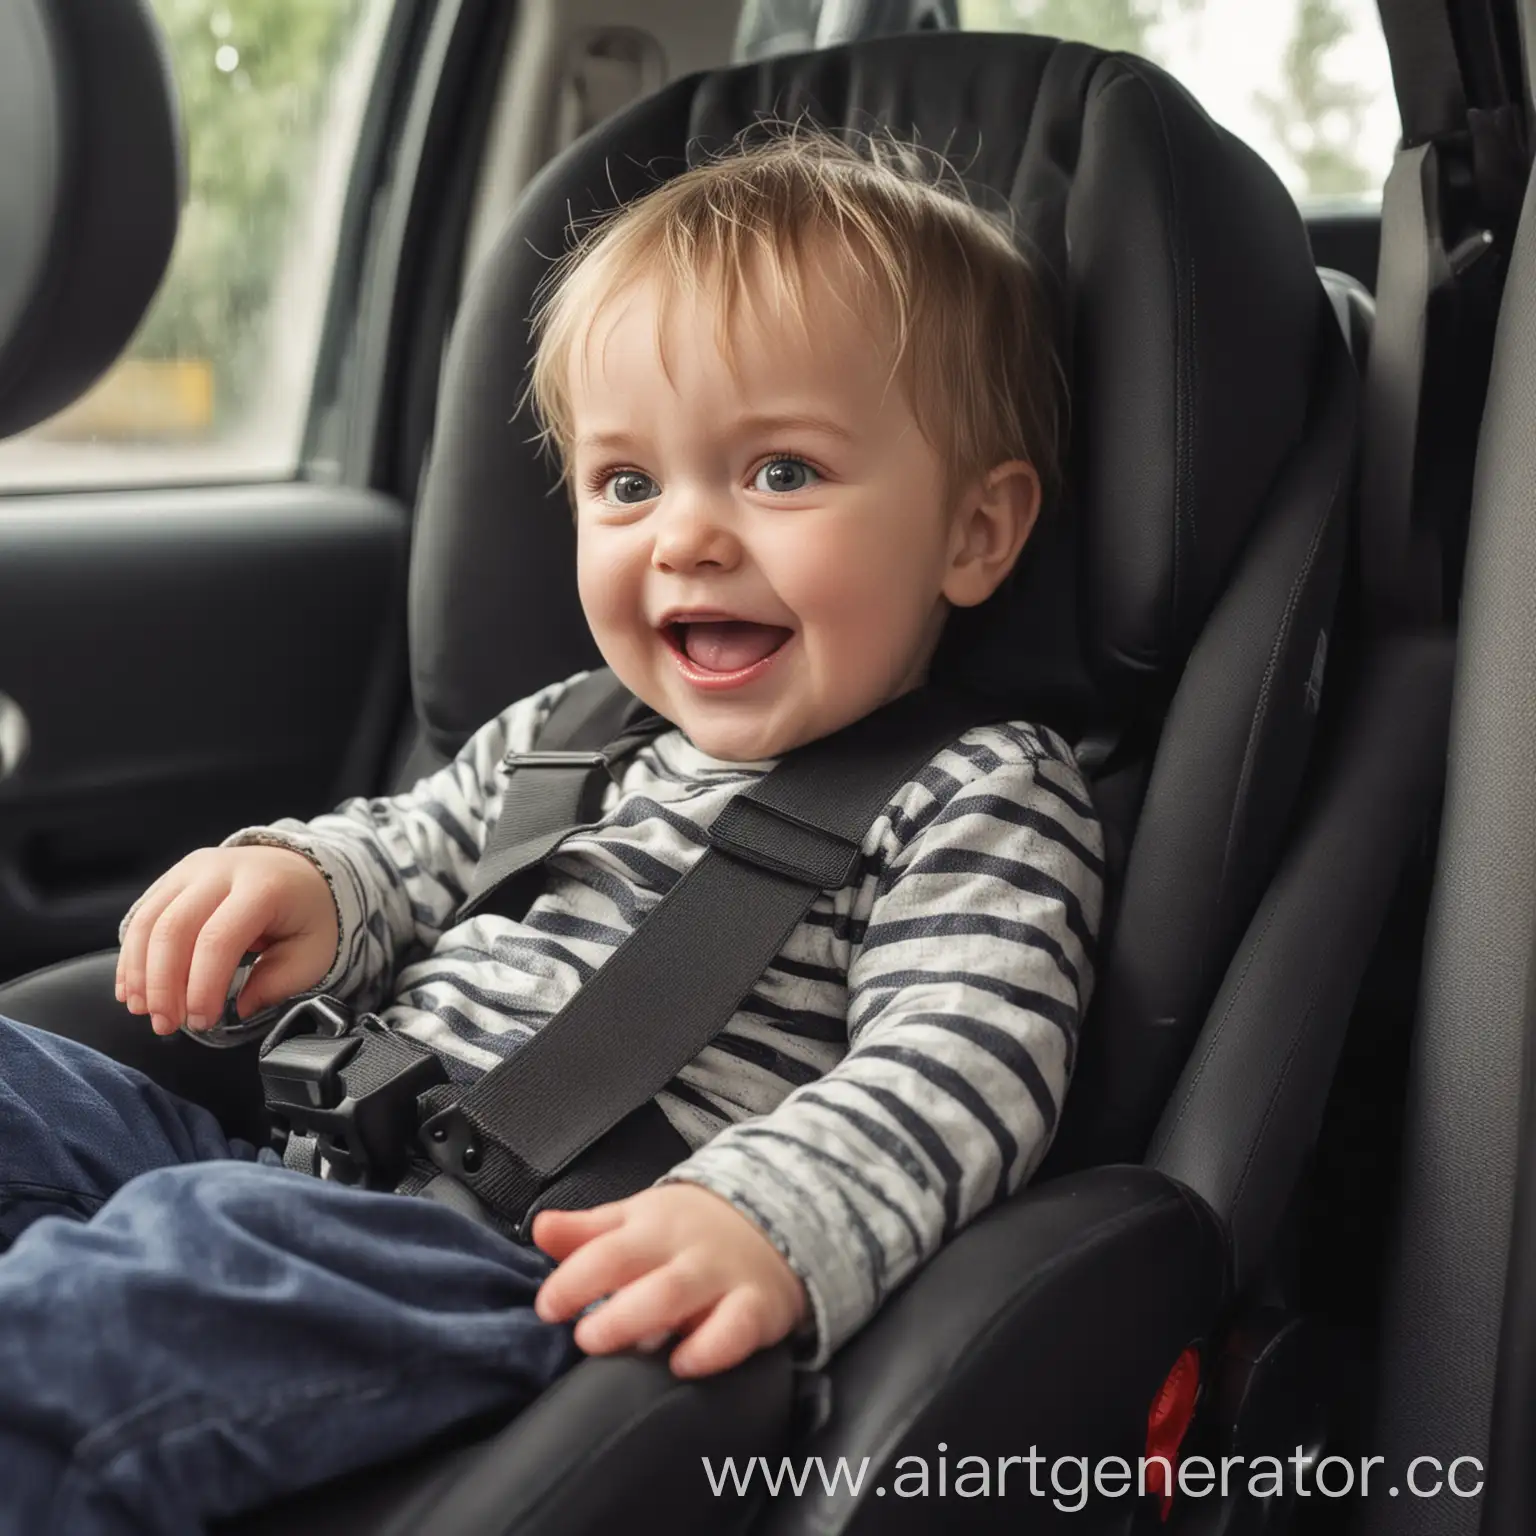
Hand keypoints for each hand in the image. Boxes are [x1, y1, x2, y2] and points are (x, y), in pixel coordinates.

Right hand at [116, 845, 338, 1035]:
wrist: (304, 870)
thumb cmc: (310, 914)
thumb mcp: (314, 952)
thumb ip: (279, 982)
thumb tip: (239, 1009)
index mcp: (262, 887)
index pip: (218, 940)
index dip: (202, 986)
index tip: (202, 1021)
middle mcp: (221, 870)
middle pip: (174, 929)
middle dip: (162, 985)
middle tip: (166, 1024)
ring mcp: (192, 869)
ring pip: (149, 921)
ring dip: (140, 973)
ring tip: (145, 1011)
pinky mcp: (175, 877)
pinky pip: (142, 915)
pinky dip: (132, 955)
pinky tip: (131, 988)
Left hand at [531, 1184, 807, 1377]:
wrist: (779, 1217)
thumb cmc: (692, 1230)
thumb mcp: (639, 1220)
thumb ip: (587, 1232)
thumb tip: (539, 1229)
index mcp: (650, 1224)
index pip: (603, 1248)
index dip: (570, 1280)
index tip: (546, 1308)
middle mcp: (683, 1247)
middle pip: (635, 1267)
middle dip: (599, 1300)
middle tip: (580, 1335)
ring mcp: (721, 1275)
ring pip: (675, 1293)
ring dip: (636, 1320)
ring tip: (606, 1344)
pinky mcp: (757, 1306)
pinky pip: (736, 1327)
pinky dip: (710, 1347)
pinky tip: (682, 1364)